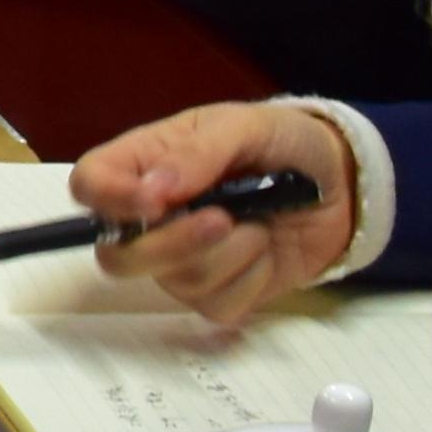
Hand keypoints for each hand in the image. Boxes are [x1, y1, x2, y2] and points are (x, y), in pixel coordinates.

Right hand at [68, 100, 357, 326]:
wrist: (341, 185)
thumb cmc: (282, 143)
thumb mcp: (244, 127)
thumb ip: (198, 152)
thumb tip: (154, 190)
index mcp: (143, 164)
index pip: (90, 186)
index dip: (109, 200)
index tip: (155, 203)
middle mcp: (151, 218)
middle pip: (118, 255)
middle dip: (174, 244)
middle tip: (224, 219)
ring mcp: (182, 261)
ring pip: (177, 281)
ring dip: (231, 254)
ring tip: (261, 223)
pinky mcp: (218, 293)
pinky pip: (218, 305)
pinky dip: (251, 279)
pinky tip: (266, 252)